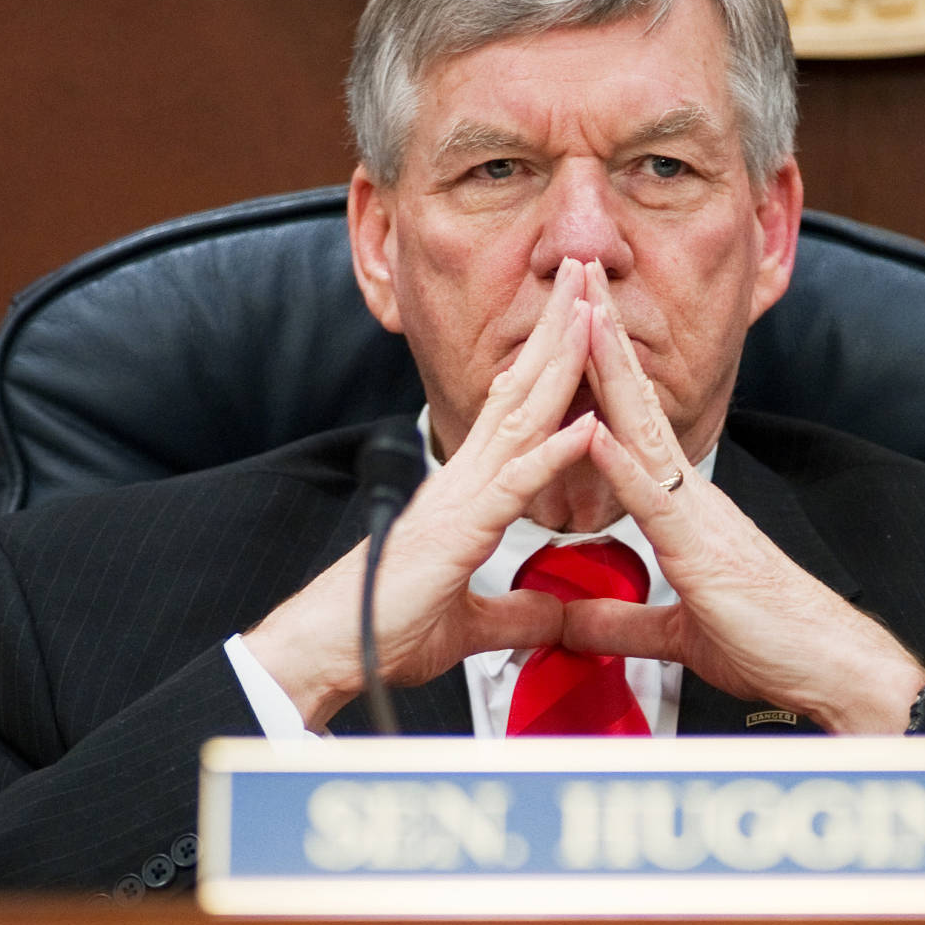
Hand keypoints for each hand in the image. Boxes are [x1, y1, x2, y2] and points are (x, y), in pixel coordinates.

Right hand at [242, 258, 601, 729]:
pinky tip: (586, 426)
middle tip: (588, 272)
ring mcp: (459, 500)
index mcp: (466, 493)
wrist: (332, 652)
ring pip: (519, 419)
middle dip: (557, 331)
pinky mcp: (457, 532)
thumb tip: (554, 614)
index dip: (552, 363)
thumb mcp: (471, 625)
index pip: (517, 412)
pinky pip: (512, 487)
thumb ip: (515, 615)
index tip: (584, 319)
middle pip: (520, 391)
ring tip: (592, 313)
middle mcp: (463, 481)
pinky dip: (551, 456)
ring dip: (559, 365)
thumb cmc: (383, 630)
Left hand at [564, 262, 924, 733]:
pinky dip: (623, 465)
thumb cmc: (767, 645)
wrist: (828, 669)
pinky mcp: (704, 553)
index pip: (633, 426)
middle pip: (637, 403)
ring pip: (646, 432)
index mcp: (684, 509)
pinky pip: (658, 502)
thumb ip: (625, 623)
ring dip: (611, 373)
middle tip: (576, 274)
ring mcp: (699, 517)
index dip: (601, 373)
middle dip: (603, 338)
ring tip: (581, 316)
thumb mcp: (678, 633)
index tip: (572, 321)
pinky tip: (593, 431)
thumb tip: (575, 625)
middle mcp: (692, 497)